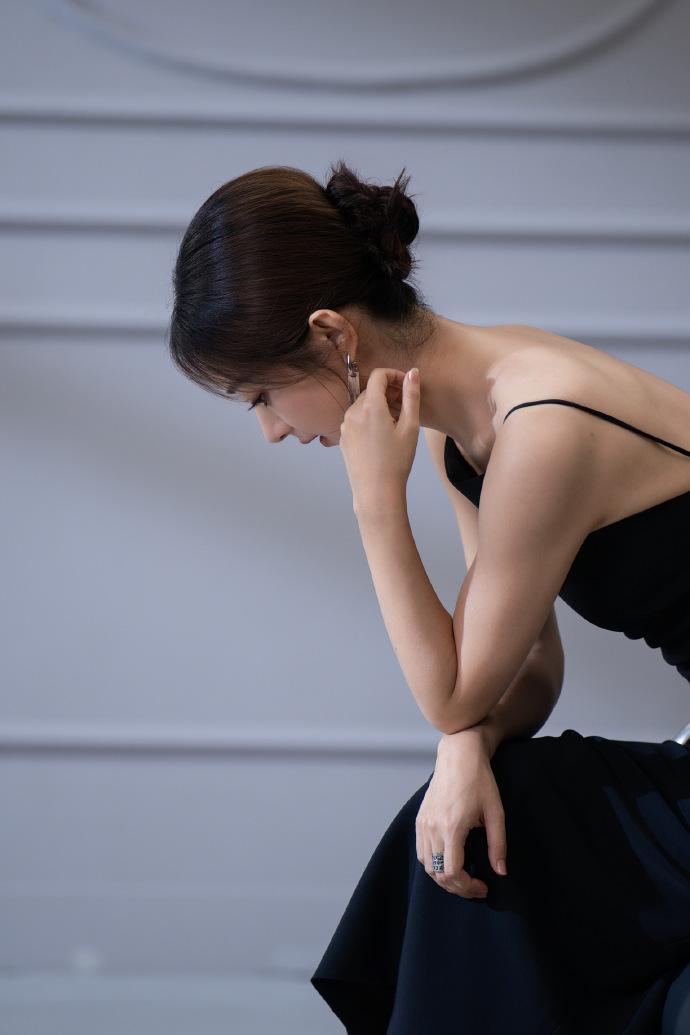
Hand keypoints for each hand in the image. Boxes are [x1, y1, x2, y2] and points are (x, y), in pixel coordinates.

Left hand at [339, 367, 419, 512]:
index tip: (407, 386)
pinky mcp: (343, 438)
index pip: (378, 376)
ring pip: (363, 405)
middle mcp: (352, 413)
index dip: (394, 375)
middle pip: (371, 390)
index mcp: (369, 407)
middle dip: (389, 393)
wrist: (376, 492)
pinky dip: (369, 419)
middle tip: (406, 408)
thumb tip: (413, 372)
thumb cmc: (396, 461)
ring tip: (396, 425)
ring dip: (379, 407)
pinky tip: (382, 436)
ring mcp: (345, 426)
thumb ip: (411, 396)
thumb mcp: (410, 427)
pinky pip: (356, 420)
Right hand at [416, 727, 507, 898]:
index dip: (467, 887)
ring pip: (427, 865)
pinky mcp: (420, 818)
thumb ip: (498, 844)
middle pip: (438, 874)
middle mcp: (433, 827)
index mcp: (452, 827)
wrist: (459, 755)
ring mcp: (423, 823)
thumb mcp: (496, 813)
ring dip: (444, 877)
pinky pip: (421, 851)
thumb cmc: (480, 780)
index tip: (483, 887)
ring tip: (463, 877)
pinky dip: (433, 864)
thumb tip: (500, 871)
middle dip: (457, 887)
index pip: (452, 872)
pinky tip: (450, 861)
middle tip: (475, 887)